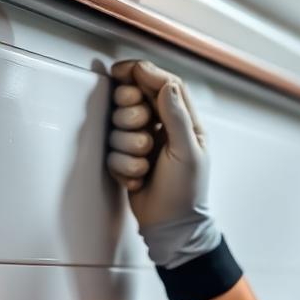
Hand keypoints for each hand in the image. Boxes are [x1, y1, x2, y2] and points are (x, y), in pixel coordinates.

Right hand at [108, 59, 219, 267]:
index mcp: (184, 121)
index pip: (163, 83)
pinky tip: (139, 180)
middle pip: (133, 100)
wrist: (171, 227)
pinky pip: (111, 152)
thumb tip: (167, 83)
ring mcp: (142, 142)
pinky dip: (124, 168)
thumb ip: (177, 117)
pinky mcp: (126, 159)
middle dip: (131, 117)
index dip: (142, 72)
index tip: (120, 71)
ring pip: (118, 127)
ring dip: (128, 149)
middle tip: (143, 133)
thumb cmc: (187, 193)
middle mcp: (162, 127)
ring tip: (145, 167)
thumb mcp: (188, 153)